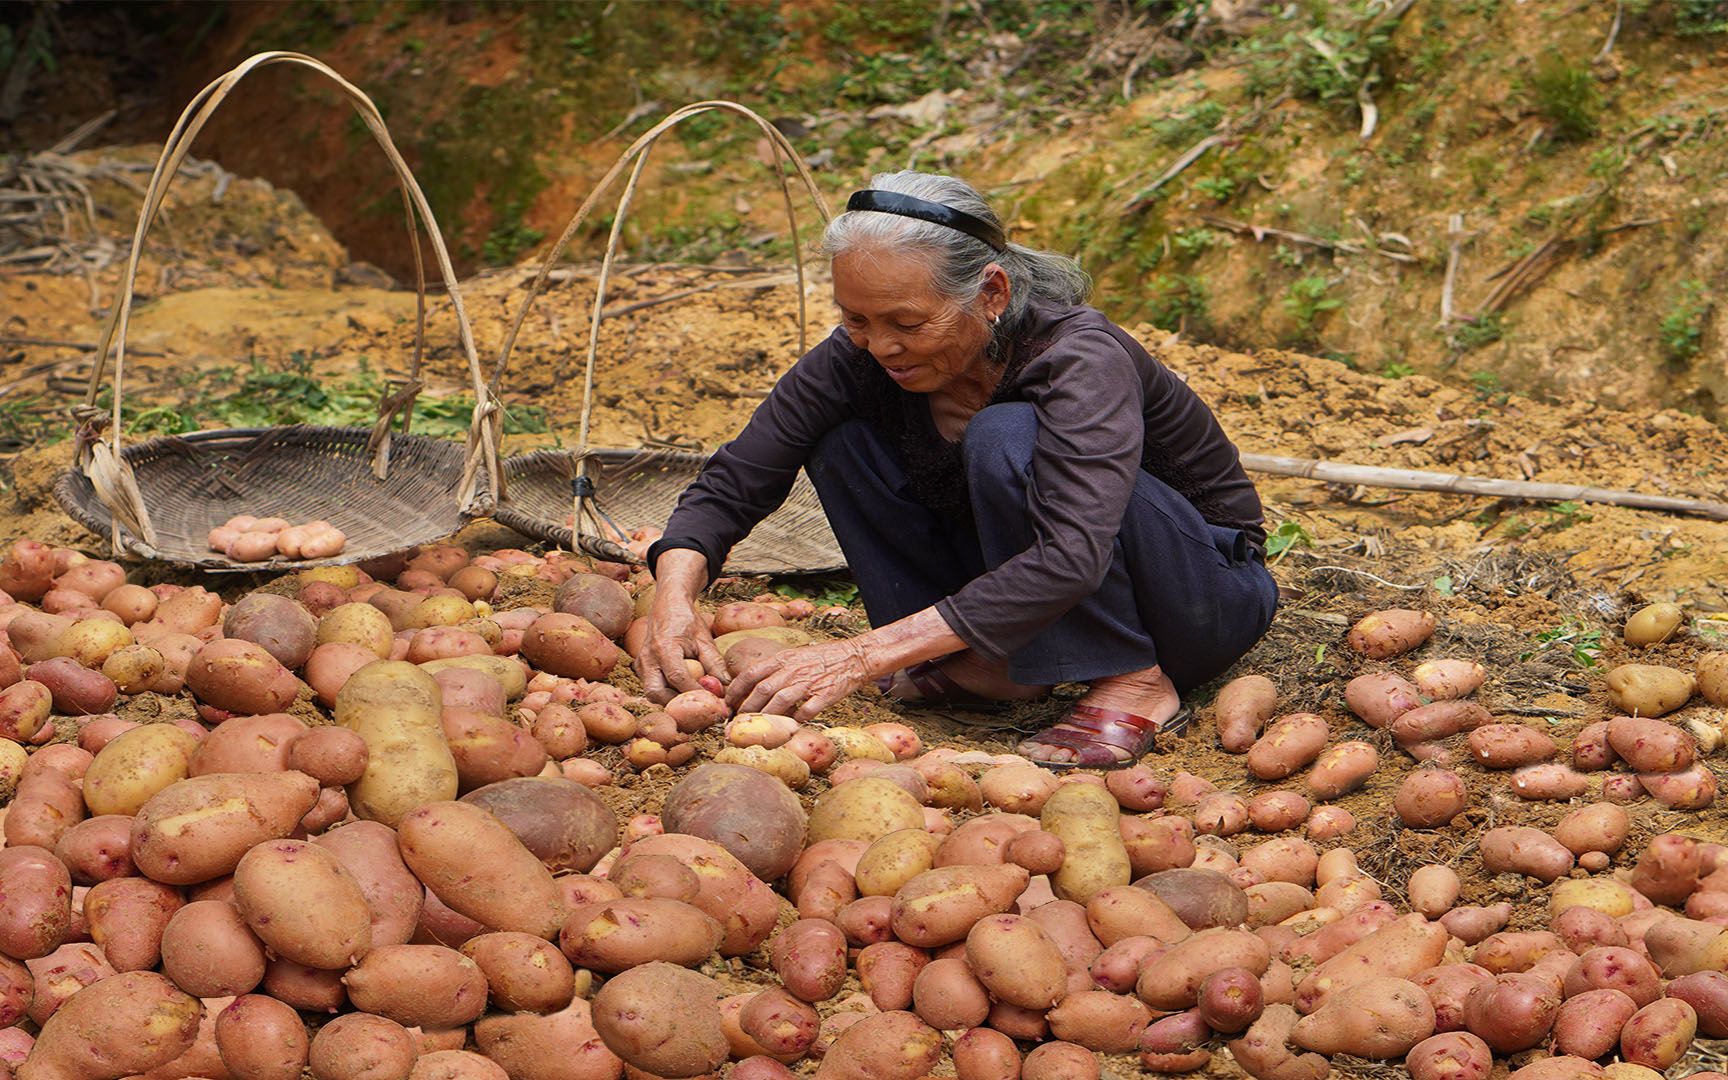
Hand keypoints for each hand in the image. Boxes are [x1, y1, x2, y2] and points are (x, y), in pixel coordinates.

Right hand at [638, 593, 726, 705]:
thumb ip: (714, 663)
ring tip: (694, 702)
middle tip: (701, 708)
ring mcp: (641, 664)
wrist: (667, 606)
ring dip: (672, 701)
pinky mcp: (641, 669)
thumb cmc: (687, 621)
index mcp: (664, 647)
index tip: (714, 701)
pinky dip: (668, 694)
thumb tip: (725, 687)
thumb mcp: (705, 639)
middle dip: (678, 704)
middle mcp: (648, 658)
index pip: (678, 678)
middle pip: (656, 693)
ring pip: (652, 694)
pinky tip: (684, 693)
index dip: (695, 692)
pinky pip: (652, 688)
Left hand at [727, 639, 871, 720]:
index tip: (727, 704)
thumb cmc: (821, 658)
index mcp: (783, 659)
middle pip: (762, 690)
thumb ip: (775, 669)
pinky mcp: (825, 695)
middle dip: (746, 709)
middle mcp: (792, 670)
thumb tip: (753, 685)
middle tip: (737, 723)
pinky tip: (788, 728)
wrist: (853, 657)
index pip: (751, 673)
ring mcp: (809, 683)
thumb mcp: (794, 656)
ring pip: (780, 702)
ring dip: (766, 717)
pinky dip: (795, 721)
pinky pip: (806, 711)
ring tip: (757, 729)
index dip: (736, 690)